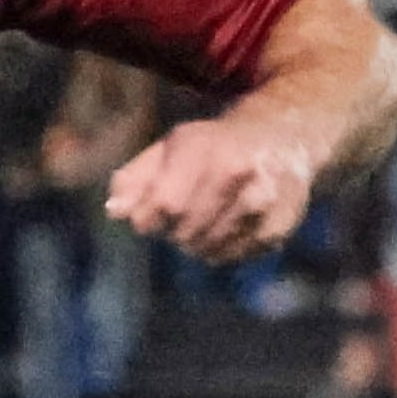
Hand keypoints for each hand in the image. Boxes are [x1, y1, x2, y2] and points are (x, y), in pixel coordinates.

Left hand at [103, 114, 322, 262]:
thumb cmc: (212, 147)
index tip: (149, 215)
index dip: (148, 218)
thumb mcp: (168, 149)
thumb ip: (134, 179)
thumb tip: (115, 212)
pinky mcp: (277, 228)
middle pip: (184, 231)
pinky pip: (231, 257)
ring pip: (206, 249)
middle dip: (172, 230)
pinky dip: (220, 249)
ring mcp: (262, 203)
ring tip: (205, 218)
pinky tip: (226, 227)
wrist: (282, 140)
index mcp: (205, 150)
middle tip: (181, 214)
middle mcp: (238, 174)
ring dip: (195, 242)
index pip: (163, 205)